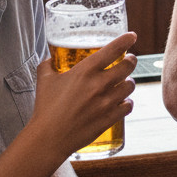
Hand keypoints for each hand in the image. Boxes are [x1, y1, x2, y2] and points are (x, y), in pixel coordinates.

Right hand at [32, 32, 136, 159]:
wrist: (47, 139)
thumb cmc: (45, 109)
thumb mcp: (44, 80)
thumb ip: (49, 65)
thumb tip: (51, 58)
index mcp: (85, 71)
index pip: (113, 49)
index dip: (126, 40)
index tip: (132, 36)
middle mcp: (99, 84)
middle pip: (128, 66)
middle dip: (131, 61)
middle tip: (129, 60)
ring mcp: (106, 102)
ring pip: (130, 86)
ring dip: (129, 82)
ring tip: (125, 82)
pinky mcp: (109, 118)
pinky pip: (128, 106)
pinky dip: (127, 103)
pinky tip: (124, 102)